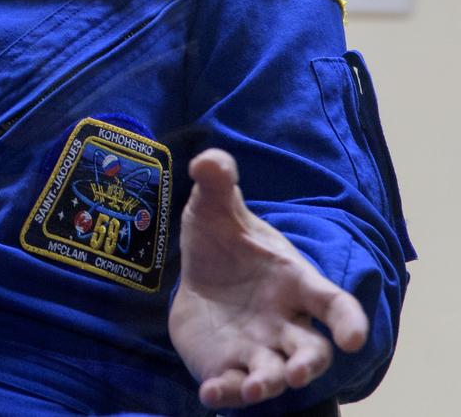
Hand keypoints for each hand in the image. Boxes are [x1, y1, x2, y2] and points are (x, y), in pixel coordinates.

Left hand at [169, 149, 367, 409]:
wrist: (200, 268)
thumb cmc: (223, 238)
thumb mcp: (215, 206)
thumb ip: (218, 181)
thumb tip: (209, 160)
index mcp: (294, 282)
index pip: (333, 303)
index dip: (348, 320)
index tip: (354, 337)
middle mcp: (284, 321)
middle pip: (310, 351)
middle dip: (307, 364)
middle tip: (297, 372)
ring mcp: (257, 347)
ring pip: (273, 374)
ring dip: (267, 383)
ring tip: (253, 388)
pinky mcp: (227, 365)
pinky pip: (231, 385)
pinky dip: (224, 394)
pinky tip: (210, 395)